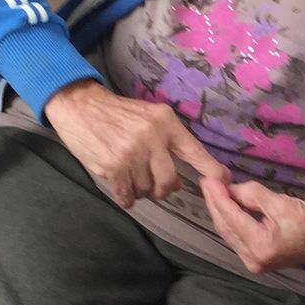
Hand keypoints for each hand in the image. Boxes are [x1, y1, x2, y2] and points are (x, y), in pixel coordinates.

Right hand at [44, 83, 226, 208]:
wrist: (80, 106)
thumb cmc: (118, 114)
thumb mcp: (150, 116)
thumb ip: (170, 140)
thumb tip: (187, 176)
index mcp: (166, 123)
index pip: (196, 152)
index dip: (213, 170)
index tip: (224, 182)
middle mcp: (152, 137)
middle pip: (170, 181)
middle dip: (164, 189)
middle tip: (156, 185)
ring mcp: (132, 153)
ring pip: (147, 189)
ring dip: (140, 190)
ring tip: (130, 175)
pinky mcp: (113, 167)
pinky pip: (127, 195)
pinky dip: (126, 197)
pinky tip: (122, 188)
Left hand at [200, 174, 304, 272]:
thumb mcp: (281, 203)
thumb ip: (253, 195)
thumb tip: (230, 189)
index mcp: (261, 246)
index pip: (231, 217)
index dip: (218, 196)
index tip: (208, 178)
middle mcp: (252, 258)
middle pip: (225, 227)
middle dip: (214, 203)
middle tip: (206, 182)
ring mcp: (252, 262)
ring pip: (228, 233)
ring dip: (220, 211)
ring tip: (213, 190)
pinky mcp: (254, 260)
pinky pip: (235, 238)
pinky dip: (229, 221)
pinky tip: (225, 206)